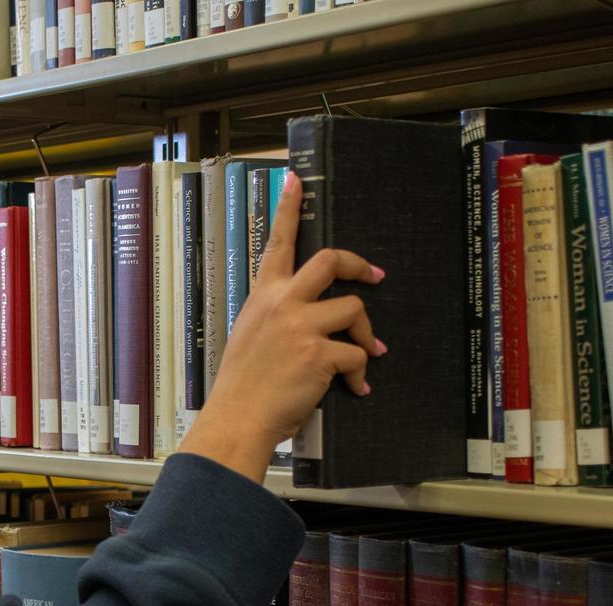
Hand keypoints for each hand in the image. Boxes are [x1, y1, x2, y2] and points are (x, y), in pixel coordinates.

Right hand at [179, 168, 385, 482]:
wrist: (238, 419)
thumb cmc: (242, 387)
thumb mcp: (250, 338)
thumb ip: (276, 319)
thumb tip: (310, 322)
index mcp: (263, 297)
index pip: (278, 242)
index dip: (289, 208)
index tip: (297, 180)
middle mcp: (282, 303)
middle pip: (331, 260)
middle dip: (360, 265)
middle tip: (375, 275)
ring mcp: (301, 326)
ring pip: (354, 308)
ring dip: (366, 334)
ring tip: (367, 354)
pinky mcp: (320, 353)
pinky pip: (357, 355)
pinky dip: (361, 375)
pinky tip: (356, 389)